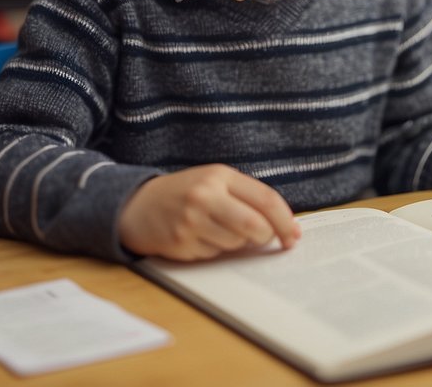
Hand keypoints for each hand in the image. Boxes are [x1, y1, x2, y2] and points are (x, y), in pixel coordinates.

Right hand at [118, 164, 299, 260]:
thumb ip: (246, 197)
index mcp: (220, 176)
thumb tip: (282, 226)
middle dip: (266, 237)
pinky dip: (216, 250)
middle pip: (256, 226)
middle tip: (265, 239)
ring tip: (220, 230)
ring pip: (237, 243)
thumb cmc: (186, 193)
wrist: (137, 204)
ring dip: (238, 243)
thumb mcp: (215, 182)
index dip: (286, 221)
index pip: (266, 199)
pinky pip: (215, 254)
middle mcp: (206, 196)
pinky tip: (201, 237)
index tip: (294, 236)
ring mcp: (191, 220)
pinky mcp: (181, 243)